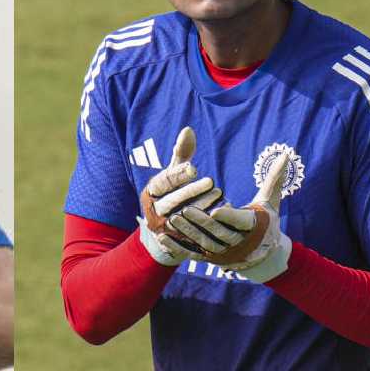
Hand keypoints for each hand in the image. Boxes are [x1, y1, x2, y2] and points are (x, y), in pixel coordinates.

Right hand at [138, 127, 222, 265]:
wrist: (166, 229)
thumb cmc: (174, 193)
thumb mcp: (174, 174)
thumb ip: (182, 155)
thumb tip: (189, 130)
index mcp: (150, 191)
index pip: (162, 182)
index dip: (177, 175)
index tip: (194, 168)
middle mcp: (152, 209)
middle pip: (171, 200)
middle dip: (191, 191)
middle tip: (212, 182)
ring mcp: (162, 226)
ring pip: (180, 216)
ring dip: (199, 206)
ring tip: (218, 195)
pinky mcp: (174, 240)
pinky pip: (188, 232)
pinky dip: (203, 223)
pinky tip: (218, 214)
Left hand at [168, 151, 291, 281]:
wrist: (264, 256)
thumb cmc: (265, 221)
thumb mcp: (269, 202)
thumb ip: (274, 180)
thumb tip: (286, 154)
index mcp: (255, 226)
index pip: (242, 221)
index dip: (230, 217)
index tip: (216, 209)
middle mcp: (240, 242)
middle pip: (219, 232)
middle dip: (202, 222)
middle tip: (184, 209)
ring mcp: (225, 252)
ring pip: (205, 243)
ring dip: (188, 233)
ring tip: (171, 219)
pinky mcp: (212, 259)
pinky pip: (193, 253)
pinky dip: (178, 247)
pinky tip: (162, 238)